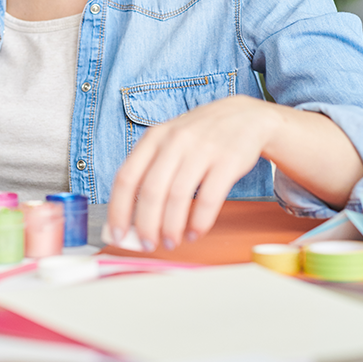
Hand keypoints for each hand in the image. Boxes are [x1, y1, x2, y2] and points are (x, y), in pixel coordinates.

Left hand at [106, 95, 280, 251]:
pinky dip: (199, 222)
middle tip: (147, 244)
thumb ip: (151, 172)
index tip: (116, 233)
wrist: (245, 116)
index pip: (126, 177)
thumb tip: (132, 218)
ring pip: (178, 197)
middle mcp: (175, 141)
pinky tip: (195, 232)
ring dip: (171, 227)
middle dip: (146, 225)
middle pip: (151, 191)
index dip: (118, 210)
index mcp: (154, 138)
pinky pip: (208, 198)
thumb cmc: (200, 136)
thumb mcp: (170, 142)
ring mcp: (202, 149)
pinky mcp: (227, 160)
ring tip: (171, 242)